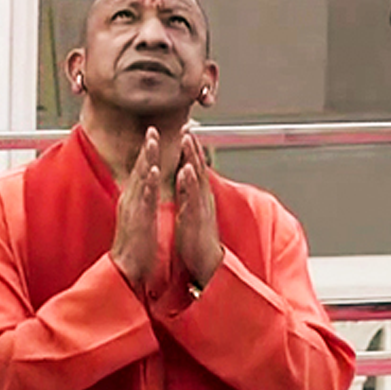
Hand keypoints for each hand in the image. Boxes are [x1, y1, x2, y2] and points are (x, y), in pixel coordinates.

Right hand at [110, 128, 164, 300]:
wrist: (126, 268)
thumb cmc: (135, 245)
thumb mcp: (138, 217)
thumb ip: (141, 201)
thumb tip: (145, 189)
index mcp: (133, 199)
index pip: (141, 170)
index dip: (148, 152)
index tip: (154, 134)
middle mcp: (130, 200)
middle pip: (138, 168)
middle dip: (146, 148)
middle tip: (153, 129)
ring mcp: (132, 209)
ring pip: (139, 179)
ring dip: (146, 159)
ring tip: (152, 141)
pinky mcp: (137, 220)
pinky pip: (143, 199)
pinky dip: (147, 184)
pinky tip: (152, 172)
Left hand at [174, 132, 224, 288]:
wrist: (206, 262)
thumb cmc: (197, 238)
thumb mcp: (190, 209)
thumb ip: (187, 192)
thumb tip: (184, 176)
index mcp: (198, 196)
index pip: (195, 167)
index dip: (190, 149)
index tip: (185, 131)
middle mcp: (202, 198)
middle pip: (198, 166)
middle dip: (193, 146)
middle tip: (188, 126)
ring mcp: (200, 206)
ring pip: (197, 177)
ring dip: (193, 157)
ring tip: (188, 140)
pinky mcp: (196, 217)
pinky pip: (193, 196)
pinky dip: (189, 182)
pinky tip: (186, 169)